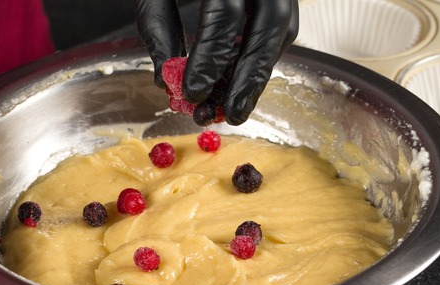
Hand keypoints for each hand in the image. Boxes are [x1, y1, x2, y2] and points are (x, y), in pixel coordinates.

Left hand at [135, 0, 298, 124]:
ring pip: (281, 30)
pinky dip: (259, 57)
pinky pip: (280, 26)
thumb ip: (157, 24)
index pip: (224, 15)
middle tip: (229, 114)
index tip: (192, 91)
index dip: (210, 58)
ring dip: (258, 74)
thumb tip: (165, 81)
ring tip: (232, 108)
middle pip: (269, 26)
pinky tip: (238, 82)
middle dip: (248, 77)